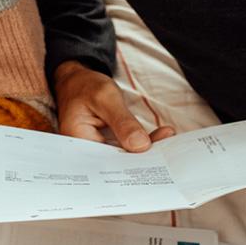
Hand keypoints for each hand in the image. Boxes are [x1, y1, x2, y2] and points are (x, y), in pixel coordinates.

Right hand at [53, 60, 175, 151]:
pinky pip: (125, 147)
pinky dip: (142, 141)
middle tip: (167, 152)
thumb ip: (122, 122)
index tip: (153, 161)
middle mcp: (85, 150)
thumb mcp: (105, 97)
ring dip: (145, 149)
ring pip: (123, 155)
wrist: (78, 79)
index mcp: (77, 142)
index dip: (130, 165)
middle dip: (141, 158)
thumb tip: (140, 146)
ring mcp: (96, 147)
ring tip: (167, 140)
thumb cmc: (85, 85)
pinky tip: (161, 135)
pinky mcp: (106, 143)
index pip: (105, 162)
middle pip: (115, 162)